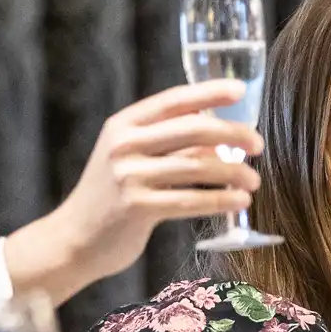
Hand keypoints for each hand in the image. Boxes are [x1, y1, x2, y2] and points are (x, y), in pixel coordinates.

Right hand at [2, 81, 264, 301]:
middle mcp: (125, 145)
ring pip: (196, 167)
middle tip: (257, 144)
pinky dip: (220, 201)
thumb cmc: (109, 199)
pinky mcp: (138, 208)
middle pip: (191, 130)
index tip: (239, 91)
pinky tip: (238, 202)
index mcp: (124, 124)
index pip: (173, 100)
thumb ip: (164, 144)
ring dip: (233, 173)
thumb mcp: (128, 159)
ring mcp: (130, 176)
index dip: (209, 93)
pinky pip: (190, 200)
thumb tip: (219, 139)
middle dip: (231, 134)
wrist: (73, 240)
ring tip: (254, 181)